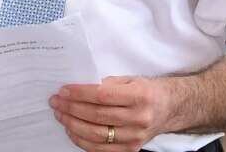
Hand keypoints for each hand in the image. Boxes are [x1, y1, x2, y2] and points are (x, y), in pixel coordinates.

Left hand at [50, 76, 177, 151]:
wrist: (169, 108)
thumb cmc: (147, 91)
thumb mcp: (132, 80)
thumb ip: (108, 84)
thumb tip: (79, 89)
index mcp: (140, 96)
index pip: (103, 96)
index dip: (79, 93)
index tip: (63, 90)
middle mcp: (139, 118)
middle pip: (97, 115)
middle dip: (71, 108)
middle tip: (56, 102)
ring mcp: (134, 137)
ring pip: (96, 134)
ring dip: (72, 124)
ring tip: (61, 115)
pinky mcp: (130, 149)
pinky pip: (100, 149)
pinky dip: (82, 140)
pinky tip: (72, 130)